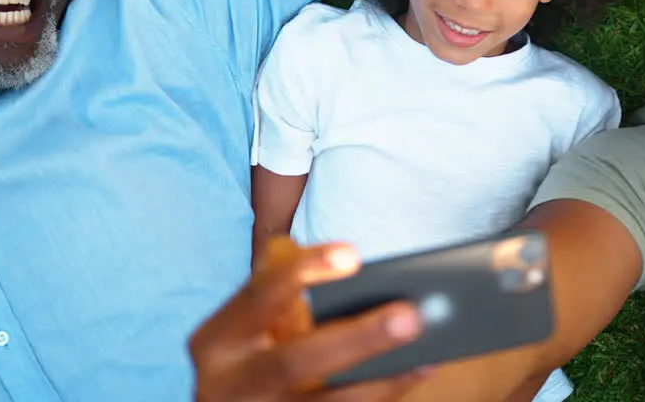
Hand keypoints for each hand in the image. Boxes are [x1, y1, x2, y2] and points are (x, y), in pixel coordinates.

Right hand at [191, 238, 425, 400]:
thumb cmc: (245, 354)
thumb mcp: (245, 323)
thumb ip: (281, 290)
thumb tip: (356, 266)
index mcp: (217, 340)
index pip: (260, 295)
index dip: (304, 271)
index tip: (353, 255)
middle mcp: (230, 384)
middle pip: (295, 362)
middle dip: (356, 339)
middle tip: (410, 317)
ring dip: (382, 381)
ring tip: (426, 352)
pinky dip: (381, 395)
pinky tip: (413, 373)